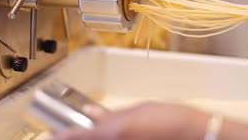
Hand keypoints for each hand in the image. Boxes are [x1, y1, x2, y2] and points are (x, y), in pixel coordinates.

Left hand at [53, 102, 208, 139]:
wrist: (194, 134)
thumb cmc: (170, 119)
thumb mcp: (138, 110)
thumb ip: (112, 115)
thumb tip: (92, 113)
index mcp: (115, 132)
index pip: (78, 137)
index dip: (62, 137)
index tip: (53, 135)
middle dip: (76, 138)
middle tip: (69, 133)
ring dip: (92, 138)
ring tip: (90, 132)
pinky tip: (114, 135)